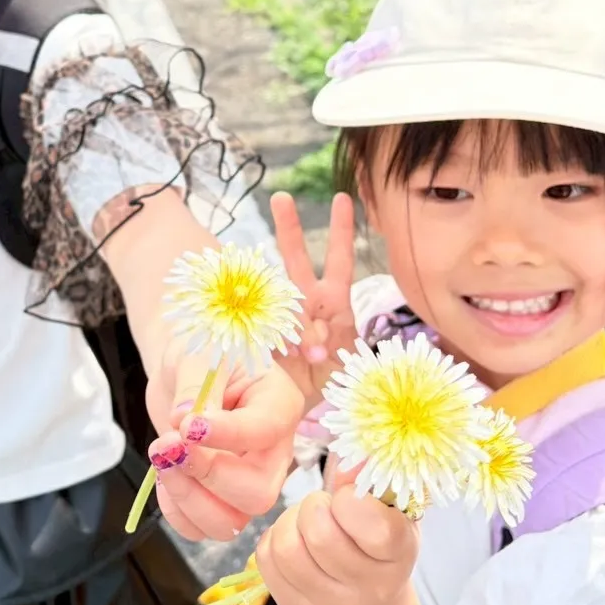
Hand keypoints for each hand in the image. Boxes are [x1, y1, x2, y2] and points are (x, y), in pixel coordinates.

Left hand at [145, 342, 303, 542]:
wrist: (184, 371)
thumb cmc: (201, 354)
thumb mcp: (197, 355)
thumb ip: (192, 385)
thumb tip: (181, 421)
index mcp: (279, 404)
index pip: (265, 431)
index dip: (227, 435)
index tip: (187, 425)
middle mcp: (273, 451)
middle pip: (258, 493)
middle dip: (206, 476)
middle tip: (168, 445)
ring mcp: (250, 480)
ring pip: (232, 522)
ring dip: (187, 498)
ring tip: (161, 458)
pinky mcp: (222, 500)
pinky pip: (204, 529)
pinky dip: (177, 512)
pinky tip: (164, 477)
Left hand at [255, 459, 417, 604]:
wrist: (369, 604)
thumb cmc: (379, 541)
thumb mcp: (390, 509)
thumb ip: (370, 480)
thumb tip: (349, 460)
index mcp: (399, 556)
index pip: (375, 528)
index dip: (351, 501)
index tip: (349, 499)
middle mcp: (369, 590)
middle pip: (319, 535)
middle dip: (314, 506)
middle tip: (323, 507)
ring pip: (286, 548)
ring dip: (290, 522)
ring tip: (306, 522)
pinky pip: (266, 559)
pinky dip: (274, 538)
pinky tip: (295, 540)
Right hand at [271, 191, 357, 405]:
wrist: (305, 407)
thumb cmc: (333, 381)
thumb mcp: (343, 361)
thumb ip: (329, 345)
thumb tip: (312, 343)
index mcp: (333, 302)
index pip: (338, 259)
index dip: (340, 230)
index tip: (341, 198)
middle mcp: (305, 302)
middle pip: (295, 258)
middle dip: (289, 227)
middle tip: (280, 197)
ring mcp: (280, 317)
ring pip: (272, 291)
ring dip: (280, 304)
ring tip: (303, 338)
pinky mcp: (261, 336)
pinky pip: (262, 328)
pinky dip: (274, 341)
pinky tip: (287, 354)